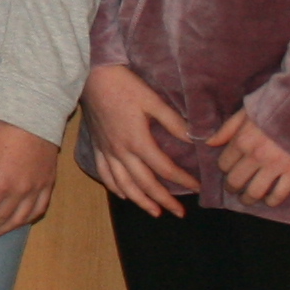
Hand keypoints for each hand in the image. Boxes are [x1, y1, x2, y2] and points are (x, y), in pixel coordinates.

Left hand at [0, 118, 60, 247]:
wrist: (36, 115)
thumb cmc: (3, 131)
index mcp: (1, 184)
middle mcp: (20, 192)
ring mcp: (37, 189)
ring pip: (19, 220)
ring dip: (3, 232)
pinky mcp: (48, 183)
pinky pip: (39, 209)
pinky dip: (26, 221)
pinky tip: (17, 224)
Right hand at [79, 63, 199, 214]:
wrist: (92, 76)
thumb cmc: (125, 85)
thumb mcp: (153, 100)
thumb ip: (173, 122)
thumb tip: (194, 139)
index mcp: (138, 141)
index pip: (164, 168)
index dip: (182, 180)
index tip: (197, 187)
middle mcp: (121, 151)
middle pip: (145, 184)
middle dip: (163, 200)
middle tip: (179, 213)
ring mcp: (107, 151)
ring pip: (124, 185)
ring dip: (140, 201)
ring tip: (154, 212)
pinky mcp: (97, 147)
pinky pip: (105, 174)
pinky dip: (115, 188)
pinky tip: (124, 196)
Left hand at [209, 108, 289, 206]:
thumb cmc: (274, 105)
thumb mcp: (246, 112)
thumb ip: (227, 129)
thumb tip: (209, 143)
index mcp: (242, 140)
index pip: (224, 164)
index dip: (225, 169)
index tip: (229, 169)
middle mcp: (255, 156)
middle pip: (236, 181)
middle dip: (232, 187)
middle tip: (235, 189)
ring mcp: (274, 165)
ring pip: (254, 192)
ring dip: (248, 199)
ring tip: (248, 199)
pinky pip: (279, 194)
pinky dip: (272, 201)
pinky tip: (269, 200)